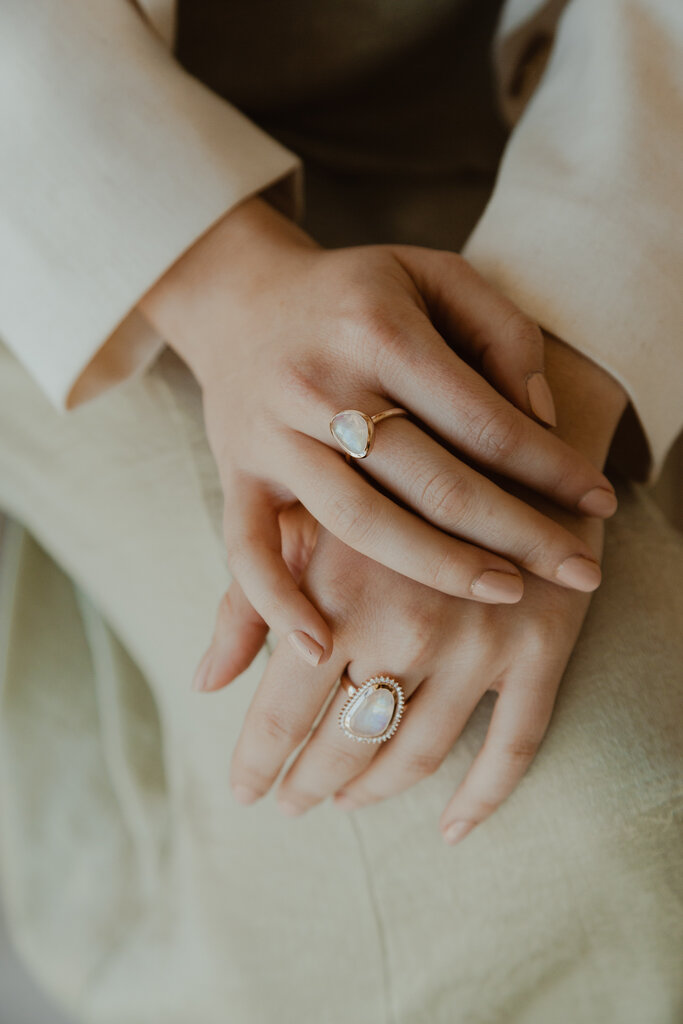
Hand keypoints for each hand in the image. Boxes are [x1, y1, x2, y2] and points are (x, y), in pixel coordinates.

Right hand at [139, 197, 615, 667]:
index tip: (600, 502)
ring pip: (360, 524)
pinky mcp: (238, 475)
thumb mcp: (432, 272)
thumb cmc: (353, 292)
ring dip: (438, 569)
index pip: (484, 419)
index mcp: (379, 331)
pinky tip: (317, 646)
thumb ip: (499, 329)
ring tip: (506, 594)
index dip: (552, 466)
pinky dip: (274, 604)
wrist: (238, 299)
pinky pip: (247, 549)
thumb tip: (540, 415)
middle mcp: (322, 385)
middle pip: (435, 482)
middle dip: (518, 532)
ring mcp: (275, 437)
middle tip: (579, 572)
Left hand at [197, 336, 627, 841]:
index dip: (260, 758)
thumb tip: (204, 681)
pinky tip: (453, 826)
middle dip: (312, 782)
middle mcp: (410, 620)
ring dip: (378, 789)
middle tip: (293, 802)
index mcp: (342, 584)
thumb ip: (253, 594)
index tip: (245, 790)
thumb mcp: (310, 510)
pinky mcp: (546, 642)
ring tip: (349, 798)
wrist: (501, 406)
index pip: (285, 706)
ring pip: (422, 752)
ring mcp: (484, 637)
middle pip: (349, 740)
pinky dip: (484, 797)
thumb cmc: (386, 457)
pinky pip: (517, 745)